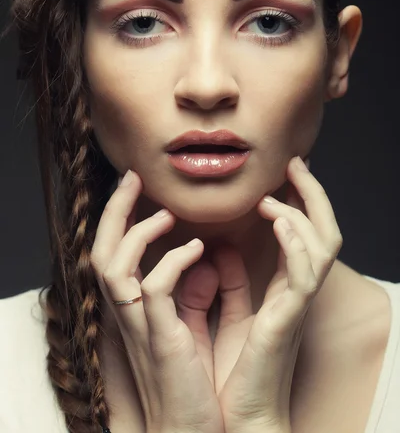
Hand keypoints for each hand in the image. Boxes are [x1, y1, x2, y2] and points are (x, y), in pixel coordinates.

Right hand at [90, 170, 223, 432]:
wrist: (193, 430)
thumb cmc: (192, 379)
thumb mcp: (188, 325)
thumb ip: (191, 290)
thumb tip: (206, 256)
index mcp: (133, 308)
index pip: (113, 252)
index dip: (119, 218)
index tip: (137, 188)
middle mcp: (127, 313)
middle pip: (101, 250)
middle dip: (114, 210)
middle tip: (133, 177)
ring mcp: (140, 326)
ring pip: (113, 266)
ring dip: (138, 232)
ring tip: (167, 213)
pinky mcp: (160, 338)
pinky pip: (153, 290)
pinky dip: (170, 262)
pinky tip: (196, 248)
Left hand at [179, 156, 342, 432]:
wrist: (239, 416)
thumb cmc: (236, 368)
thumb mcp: (232, 310)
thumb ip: (231, 278)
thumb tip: (220, 246)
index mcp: (285, 287)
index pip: (305, 232)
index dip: (301, 199)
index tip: (285, 172)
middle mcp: (298, 290)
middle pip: (325, 230)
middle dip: (314, 194)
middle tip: (296, 165)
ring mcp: (297, 303)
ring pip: (323, 245)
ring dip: (301, 212)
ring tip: (272, 197)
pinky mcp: (288, 318)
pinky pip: (304, 274)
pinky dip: (296, 243)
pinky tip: (279, 221)